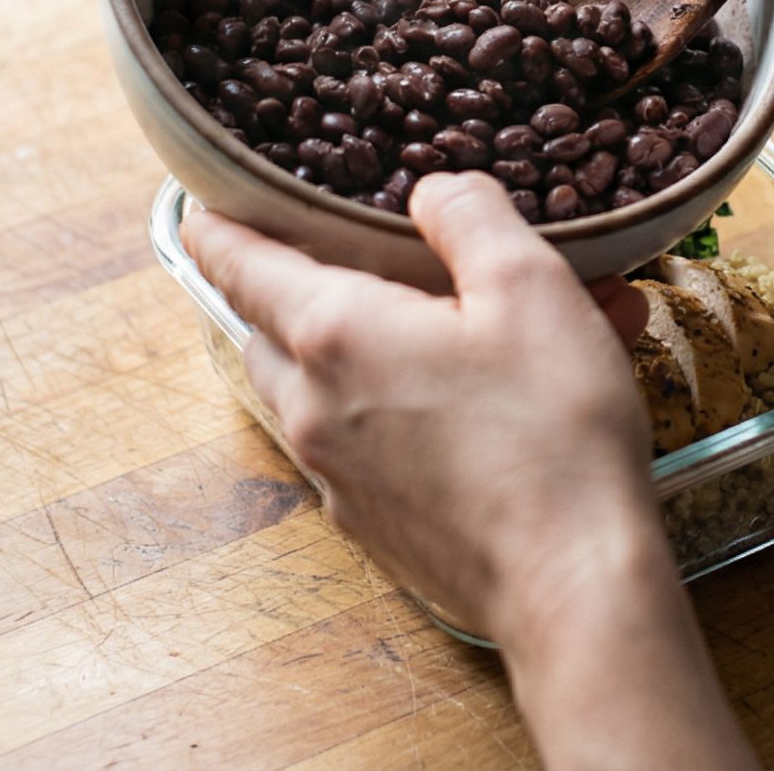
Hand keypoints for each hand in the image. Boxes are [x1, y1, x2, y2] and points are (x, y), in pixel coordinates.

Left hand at [186, 176, 758, 768]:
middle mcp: (312, 405)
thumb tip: (433, 190)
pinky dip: (395, 408)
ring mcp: (337, 474)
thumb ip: (470, 216)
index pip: (238, 262)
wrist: (572, 583)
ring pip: (313, 390)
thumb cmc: (550, 431)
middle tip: (330, 254)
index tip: (201, 202)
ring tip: (428, 326)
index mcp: (334, 332)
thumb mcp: (529, 285)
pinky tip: (471, 403)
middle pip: (268, 328)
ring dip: (350, 350)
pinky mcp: (372, 523)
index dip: (218, 225)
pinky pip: (360, 444)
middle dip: (289, 287)